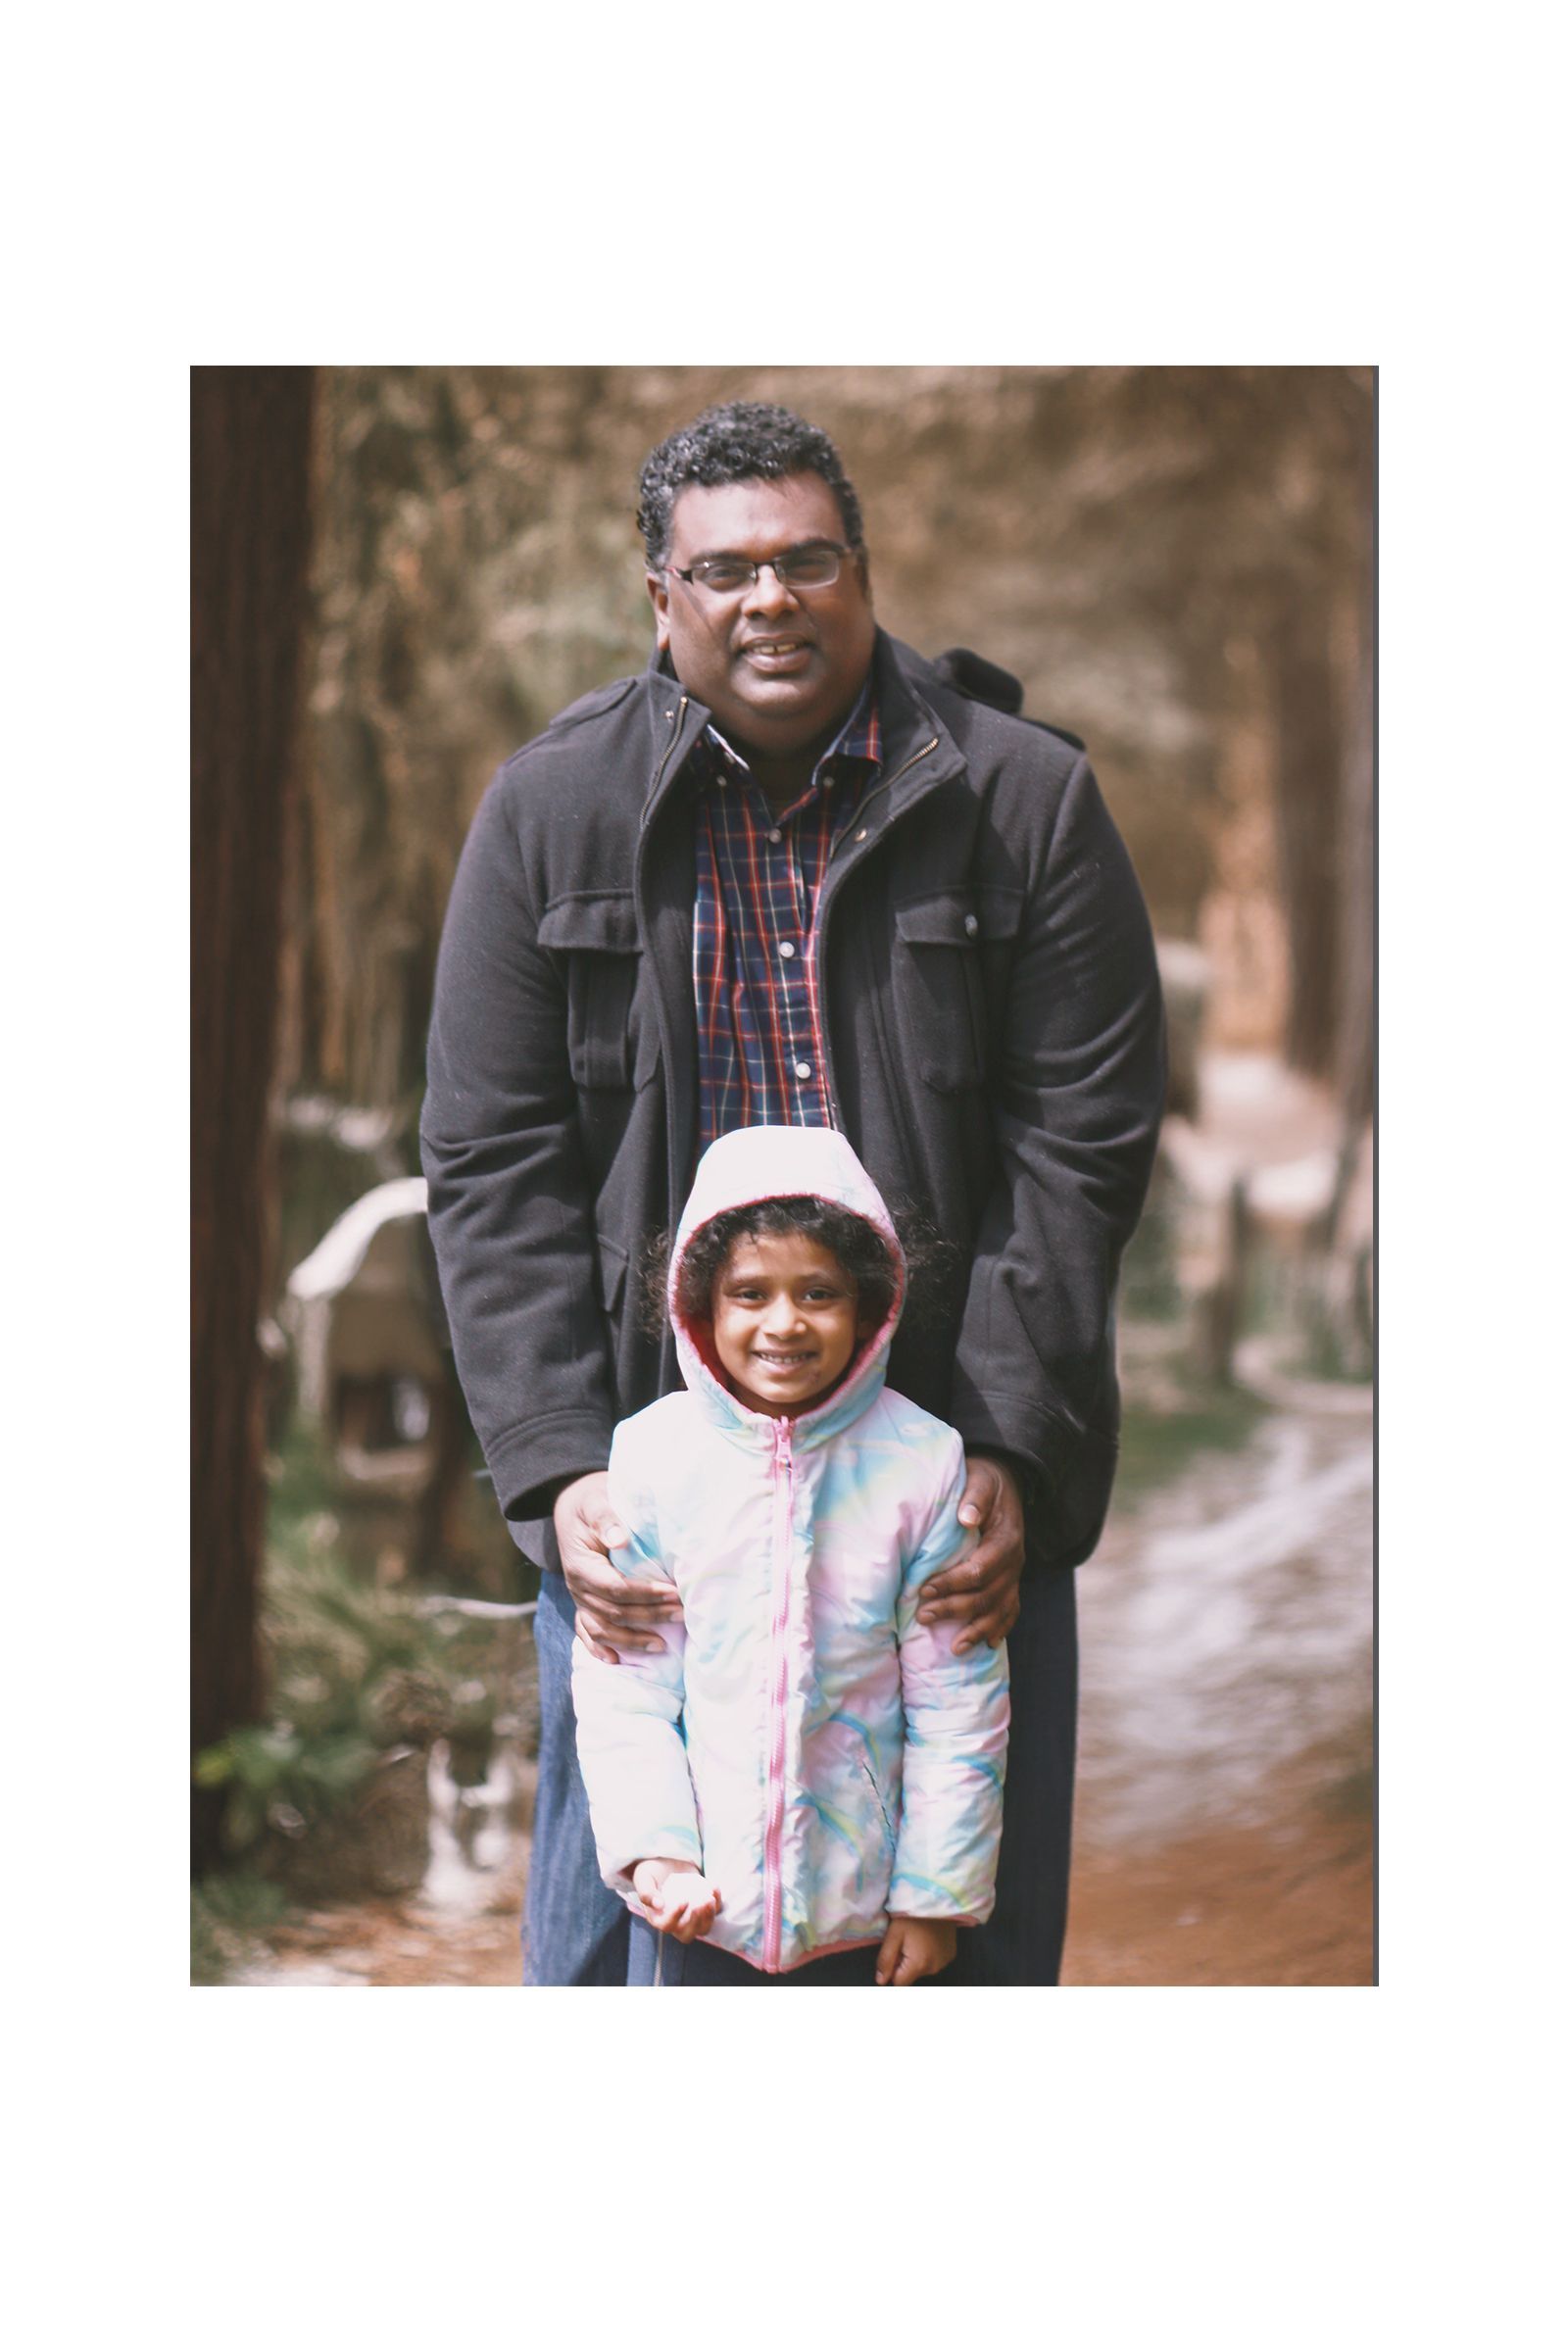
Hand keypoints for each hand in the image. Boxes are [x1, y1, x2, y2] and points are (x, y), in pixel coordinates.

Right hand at [554, 1471, 683, 1664]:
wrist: (571, 1506)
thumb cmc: (590, 1502)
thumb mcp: (596, 1501)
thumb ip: (607, 1518)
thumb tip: (621, 1539)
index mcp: (581, 1565)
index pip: (615, 1588)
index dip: (644, 1594)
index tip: (673, 1592)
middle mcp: (577, 1587)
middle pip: (614, 1612)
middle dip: (649, 1616)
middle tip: (682, 1614)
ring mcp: (579, 1598)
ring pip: (603, 1628)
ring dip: (631, 1640)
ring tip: (661, 1646)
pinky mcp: (582, 1603)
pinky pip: (586, 1631)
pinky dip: (598, 1648)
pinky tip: (616, 1661)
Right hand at [632, 1858, 722, 1942]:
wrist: (667, 1862)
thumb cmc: (652, 1871)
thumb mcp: (643, 1878)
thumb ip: (646, 1892)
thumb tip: (659, 1906)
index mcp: (658, 1919)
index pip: (666, 1926)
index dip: (675, 1917)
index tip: (684, 1901)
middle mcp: (675, 1924)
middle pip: (687, 1935)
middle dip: (696, 1922)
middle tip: (700, 1904)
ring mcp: (691, 1918)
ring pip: (703, 1928)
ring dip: (709, 1917)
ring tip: (710, 1898)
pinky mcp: (703, 1909)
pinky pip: (713, 1912)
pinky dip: (717, 1902)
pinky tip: (714, 1886)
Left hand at [875, 1914, 956, 1984]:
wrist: (939, 1898)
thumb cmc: (913, 1914)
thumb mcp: (894, 1933)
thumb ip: (885, 1959)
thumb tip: (881, 1981)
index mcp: (919, 1965)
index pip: (899, 1983)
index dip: (892, 1970)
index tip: (894, 1952)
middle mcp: (934, 1969)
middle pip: (911, 1976)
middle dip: (904, 1964)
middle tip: (904, 1941)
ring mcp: (944, 1962)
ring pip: (922, 1969)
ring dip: (916, 1959)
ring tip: (916, 1938)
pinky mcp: (951, 1955)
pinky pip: (933, 1962)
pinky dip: (928, 1954)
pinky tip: (927, 1938)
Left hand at [915, 1452, 1024, 1652]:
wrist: (1008, 1482)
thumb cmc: (987, 1482)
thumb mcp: (981, 1480)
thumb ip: (975, 1497)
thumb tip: (966, 1517)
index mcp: (1006, 1540)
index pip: (979, 1570)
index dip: (952, 1583)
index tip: (923, 1589)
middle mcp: (1015, 1562)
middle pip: (986, 1595)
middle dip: (954, 1609)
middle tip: (923, 1617)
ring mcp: (1015, 1574)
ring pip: (1000, 1610)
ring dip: (977, 1630)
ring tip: (955, 1648)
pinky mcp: (1012, 1580)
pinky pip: (1011, 1610)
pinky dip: (1000, 1628)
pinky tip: (987, 1645)